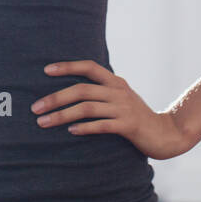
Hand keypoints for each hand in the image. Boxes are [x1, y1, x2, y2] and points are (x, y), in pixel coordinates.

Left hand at [31, 60, 192, 159]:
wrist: (166, 134)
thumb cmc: (136, 117)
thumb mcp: (120, 99)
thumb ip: (101, 93)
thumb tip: (70, 92)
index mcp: (115, 82)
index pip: (89, 67)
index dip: (67, 67)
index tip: (46, 70)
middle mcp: (118, 91)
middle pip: (82, 90)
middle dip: (55, 98)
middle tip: (35, 108)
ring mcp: (124, 108)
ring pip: (87, 108)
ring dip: (62, 115)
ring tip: (44, 122)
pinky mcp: (128, 126)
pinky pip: (101, 125)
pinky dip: (84, 128)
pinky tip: (70, 132)